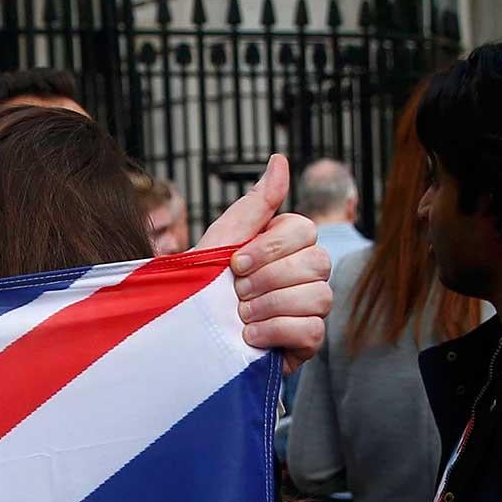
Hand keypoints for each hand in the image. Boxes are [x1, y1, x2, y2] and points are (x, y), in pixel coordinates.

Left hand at [198, 154, 331, 374]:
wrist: (181, 335)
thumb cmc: (199, 287)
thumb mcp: (221, 242)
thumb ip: (253, 205)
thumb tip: (279, 160)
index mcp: (287, 245)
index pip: (305, 231)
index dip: (270, 248)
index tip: (234, 264)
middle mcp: (305, 274)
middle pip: (318, 263)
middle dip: (268, 279)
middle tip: (236, 293)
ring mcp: (308, 309)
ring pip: (320, 297)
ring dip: (271, 306)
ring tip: (239, 317)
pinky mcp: (305, 342)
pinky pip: (314, 331)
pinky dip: (278, 332)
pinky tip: (249, 337)